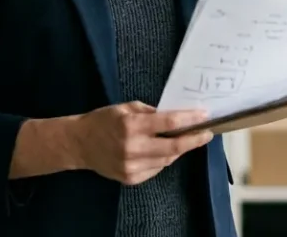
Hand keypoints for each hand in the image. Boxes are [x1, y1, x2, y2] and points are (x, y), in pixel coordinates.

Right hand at [70, 101, 212, 184]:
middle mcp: (132, 148)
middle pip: (174, 148)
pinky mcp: (130, 178)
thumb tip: (176, 116)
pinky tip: (161, 150)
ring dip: (179, 150)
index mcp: (131, 126)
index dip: (190, 120)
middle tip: (206, 134)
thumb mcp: (126, 108)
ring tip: (185, 140)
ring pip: (167, 160)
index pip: (169, 124)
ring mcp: (131, 166)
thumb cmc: (103, 120)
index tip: (205, 116)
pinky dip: (163, 159)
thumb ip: (151, 112)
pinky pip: (156, 169)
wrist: (79, 144)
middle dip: (194, 140)